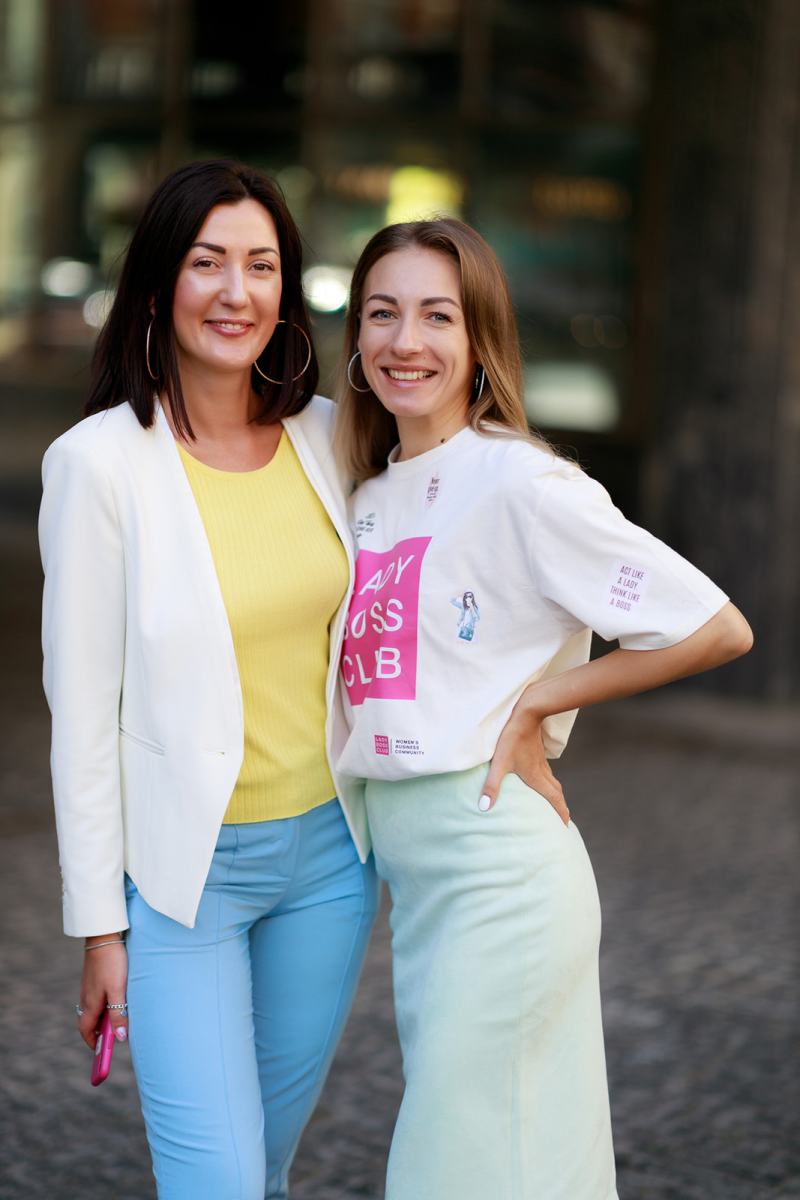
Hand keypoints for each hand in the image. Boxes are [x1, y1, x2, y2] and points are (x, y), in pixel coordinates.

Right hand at [78, 938, 128, 1049]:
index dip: (93, 1043)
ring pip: (95, 1008)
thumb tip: (120, 1039)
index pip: (86, 1031)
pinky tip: (119, 999)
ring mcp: (90, 986)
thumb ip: (118, 1014)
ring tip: (120, 1020)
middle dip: (100, 1032)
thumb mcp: (118, 990)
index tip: (101, 1054)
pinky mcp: (95, 977)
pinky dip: (106, 1004)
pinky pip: (98, 997)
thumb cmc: (112, 963)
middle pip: (90, 1021)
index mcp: (90, 1003)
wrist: (105, 935)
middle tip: (114, 1038)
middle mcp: (87, 997)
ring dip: (104, 1017)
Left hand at [479, 698, 569, 824]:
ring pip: (553, 782)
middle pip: (557, 793)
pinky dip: (549, 781)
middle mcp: (542, 771)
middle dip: (561, 807)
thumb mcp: (499, 763)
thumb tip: (484, 808)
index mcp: (536, 777)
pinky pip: (547, 771)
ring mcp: (541, 761)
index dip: (560, 813)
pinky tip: (542, 777)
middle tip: (563, 819)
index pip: (553, 800)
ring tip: (555, 802)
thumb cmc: (512, 738)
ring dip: (556, 794)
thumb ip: (492, 785)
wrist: (527, 712)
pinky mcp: (538, 751)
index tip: (566, 826)